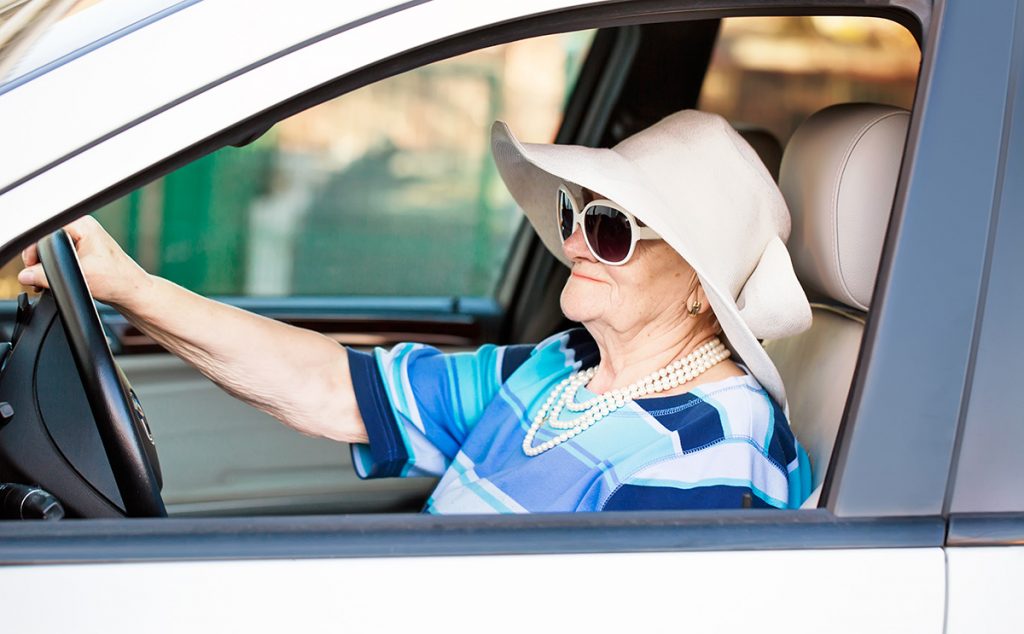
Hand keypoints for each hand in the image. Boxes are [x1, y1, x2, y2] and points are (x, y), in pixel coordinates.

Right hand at [18, 216, 151, 308]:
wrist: (132, 292)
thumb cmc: (117, 280)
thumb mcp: (79, 277)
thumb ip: (47, 276)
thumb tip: (25, 276)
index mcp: (83, 225)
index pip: (46, 230)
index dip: (35, 249)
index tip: (33, 265)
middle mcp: (83, 229)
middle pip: (47, 240)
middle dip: (40, 260)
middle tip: (37, 276)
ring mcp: (83, 240)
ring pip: (53, 250)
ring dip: (47, 266)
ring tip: (46, 280)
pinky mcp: (83, 253)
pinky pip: (61, 257)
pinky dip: (55, 269)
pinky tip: (54, 281)